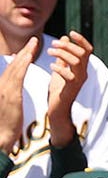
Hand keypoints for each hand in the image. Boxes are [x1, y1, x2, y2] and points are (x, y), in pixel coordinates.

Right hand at [0, 37, 36, 152]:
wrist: (0, 137)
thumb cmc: (5, 125)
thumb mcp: (9, 107)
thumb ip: (11, 96)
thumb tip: (14, 90)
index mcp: (2, 89)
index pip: (12, 70)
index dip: (20, 59)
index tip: (27, 49)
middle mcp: (1, 87)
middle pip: (14, 65)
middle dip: (24, 52)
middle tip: (33, 40)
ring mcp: (4, 90)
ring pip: (15, 68)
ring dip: (25, 54)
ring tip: (34, 44)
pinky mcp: (10, 96)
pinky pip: (17, 77)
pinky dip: (23, 65)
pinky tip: (29, 57)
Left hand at [46, 32, 92, 146]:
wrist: (58, 110)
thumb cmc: (59, 90)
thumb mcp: (61, 69)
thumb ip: (63, 55)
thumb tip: (64, 38)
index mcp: (82, 67)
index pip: (88, 49)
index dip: (81, 40)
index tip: (71, 32)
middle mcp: (84, 72)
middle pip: (82, 53)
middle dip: (68, 45)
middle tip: (53, 44)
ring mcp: (79, 80)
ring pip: (76, 61)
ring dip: (62, 54)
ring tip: (49, 51)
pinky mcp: (72, 88)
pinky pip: (69, 75)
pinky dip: (59, 68)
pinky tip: (51, 66)